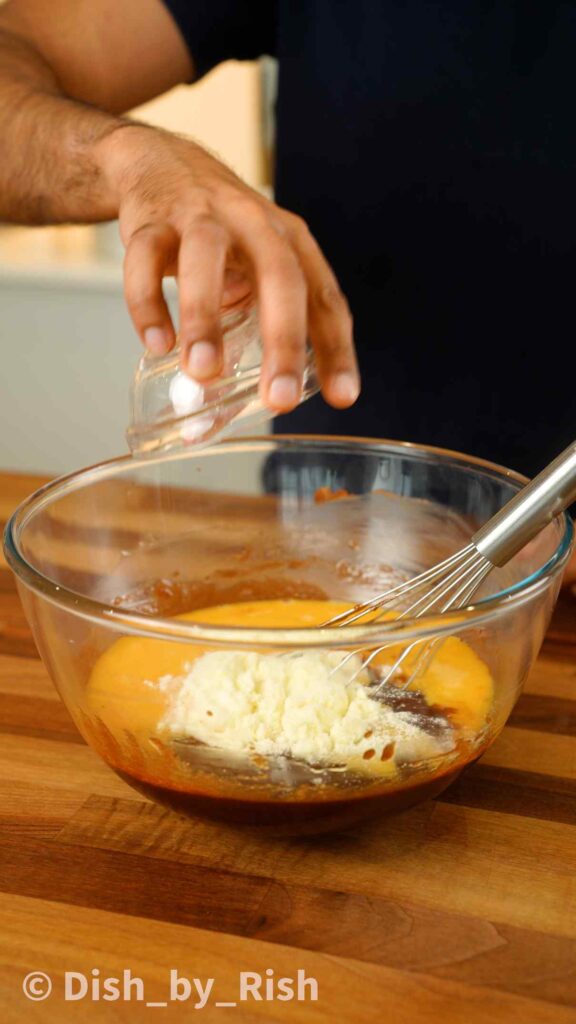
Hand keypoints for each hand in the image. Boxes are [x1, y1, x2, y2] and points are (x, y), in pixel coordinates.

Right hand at [104, 126, 359, 413]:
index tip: (342, 397)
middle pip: (279, 277)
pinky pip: (145, 261)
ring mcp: (200, 217)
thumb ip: (248, 335)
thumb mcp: (250, 273)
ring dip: (205, 318)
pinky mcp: (150, 220)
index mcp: (290, 242)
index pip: (324, 297)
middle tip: (279, 399)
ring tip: (203, 371)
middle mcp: (254, 224)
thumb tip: (226, 419)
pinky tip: (156, 343)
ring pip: (205, 261)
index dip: (336, 348)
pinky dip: (148, 303)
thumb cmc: (219, 237)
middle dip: (282, 341)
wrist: (160, 164)